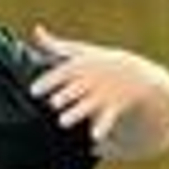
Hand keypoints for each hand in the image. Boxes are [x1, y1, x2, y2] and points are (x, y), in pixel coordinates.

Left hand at [28, 25, 168, 148]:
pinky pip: (107, 119)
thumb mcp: (81, 52)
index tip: (34, 91)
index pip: (61, 73)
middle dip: (64, 96)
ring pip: (87, 105)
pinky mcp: (113, 107)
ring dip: (76, 113)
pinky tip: (95, 139)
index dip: (48, 81)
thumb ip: (57, 46)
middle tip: (54, 103)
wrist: (135, 76)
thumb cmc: (100, 64)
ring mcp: (102, 95)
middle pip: (75, 89)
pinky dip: (102, 128)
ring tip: (63, 122)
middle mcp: (90, 81)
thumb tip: (37, 30)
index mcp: (80, 66)